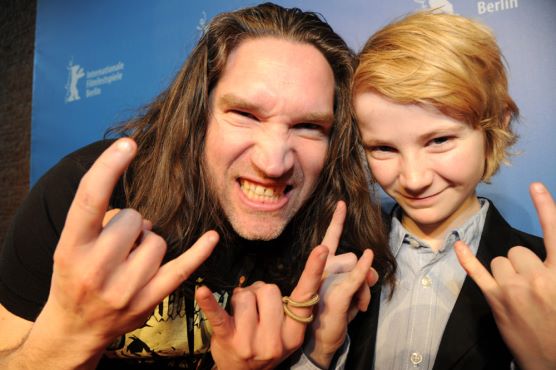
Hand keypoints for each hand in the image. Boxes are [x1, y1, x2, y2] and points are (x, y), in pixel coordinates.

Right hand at [30, 139, 217, 362]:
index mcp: (70, 248)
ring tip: (129, 260)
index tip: (128, 144)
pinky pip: (181, 268)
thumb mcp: (70, 247)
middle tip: (117, 245)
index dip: (109, 167)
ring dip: (148, 244)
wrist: (74, 328)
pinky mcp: (148, 299)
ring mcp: (124, 288)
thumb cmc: (74, 277)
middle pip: (134, 218)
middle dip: (130, 224)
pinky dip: (199, 251)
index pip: (90, 199)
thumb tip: (145, 218)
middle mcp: (95, 268)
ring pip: (157, 240)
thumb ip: (99, 222)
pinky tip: (212, 237)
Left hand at [195, 245, 328, 369]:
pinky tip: (202, 291)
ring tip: (239, 315)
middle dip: (258, 292)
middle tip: (254, 309)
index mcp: (294, 334)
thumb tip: (275, 283)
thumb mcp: (286, 334)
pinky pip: (218, 315)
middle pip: (269, 290)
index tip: (322, 249)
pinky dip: (209, 302)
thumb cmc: (265, 345)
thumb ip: (289, 309)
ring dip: (240, 299)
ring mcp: (250, 342)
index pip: (305, 298)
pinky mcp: (227, 339)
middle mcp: (275, 341)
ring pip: (245, 296)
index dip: (313, 272)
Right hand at [304, 201, 378, 368]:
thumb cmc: (335, 312)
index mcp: (323, 265)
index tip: (341, 203)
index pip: (330, 238)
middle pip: (350, 257)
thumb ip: (362, 277)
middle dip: (360, 274)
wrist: (322, 338)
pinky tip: (368, 257)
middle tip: (359, 298)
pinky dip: (364, 268)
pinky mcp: (337, 292)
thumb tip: (372, 271)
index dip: (336, 220)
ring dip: (364, 289)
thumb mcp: (350, 291)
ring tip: (357, 307)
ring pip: (355, 267)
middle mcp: (322, 268)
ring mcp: (327, 279)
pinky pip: (356, 277)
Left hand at [455, 182, 555, 369]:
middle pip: (517, 251)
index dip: (546, 208)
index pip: (554, 234)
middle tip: (532, 287)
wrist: (554, 362)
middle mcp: (537, 277)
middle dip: (522, 264)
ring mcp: (513, 288)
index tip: (535, 187)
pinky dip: (467, 259)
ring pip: (499, 261)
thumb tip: (546, 257)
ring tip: (518, 295)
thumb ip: (554, 267)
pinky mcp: (496, 300)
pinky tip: (458, 246)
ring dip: (505, 273)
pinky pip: (477, 272)